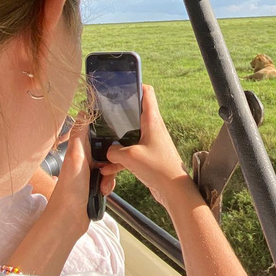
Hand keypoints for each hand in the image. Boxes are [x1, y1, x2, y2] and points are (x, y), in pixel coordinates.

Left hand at [44, 112, 120, 235]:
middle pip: (106, 152)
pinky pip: (109, 181)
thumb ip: (79, 135)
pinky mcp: (94, 187)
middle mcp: (83, 161)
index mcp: (78, 150)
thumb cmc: (70, 188)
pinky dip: (109, 187)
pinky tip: (103, 193)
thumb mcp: (76, 157)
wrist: (68, 219)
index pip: (94, 134)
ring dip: (110, 176)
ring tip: (103, 186)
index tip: (117, 131)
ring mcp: (89, 175)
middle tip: (107, 169)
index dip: (105, 131)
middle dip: (113, 160)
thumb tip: (83, 110)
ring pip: (110, 167)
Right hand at [107, 85, 187, 206]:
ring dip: (115, 144)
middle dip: (118, 116)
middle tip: (104, 115)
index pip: (147, 93)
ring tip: (101, 150)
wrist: (173, 191)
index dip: (136, 84)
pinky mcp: (147, 157)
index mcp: (152, 121)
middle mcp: (152, 129)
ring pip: (128, 137)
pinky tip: (107, 169)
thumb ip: (114, 151)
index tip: (123, 83)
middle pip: (134, 114)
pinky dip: (118, 160)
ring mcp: (150, 143)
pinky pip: (129, 154)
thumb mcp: (129, 157)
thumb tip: (107, 151)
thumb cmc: (159, 169)